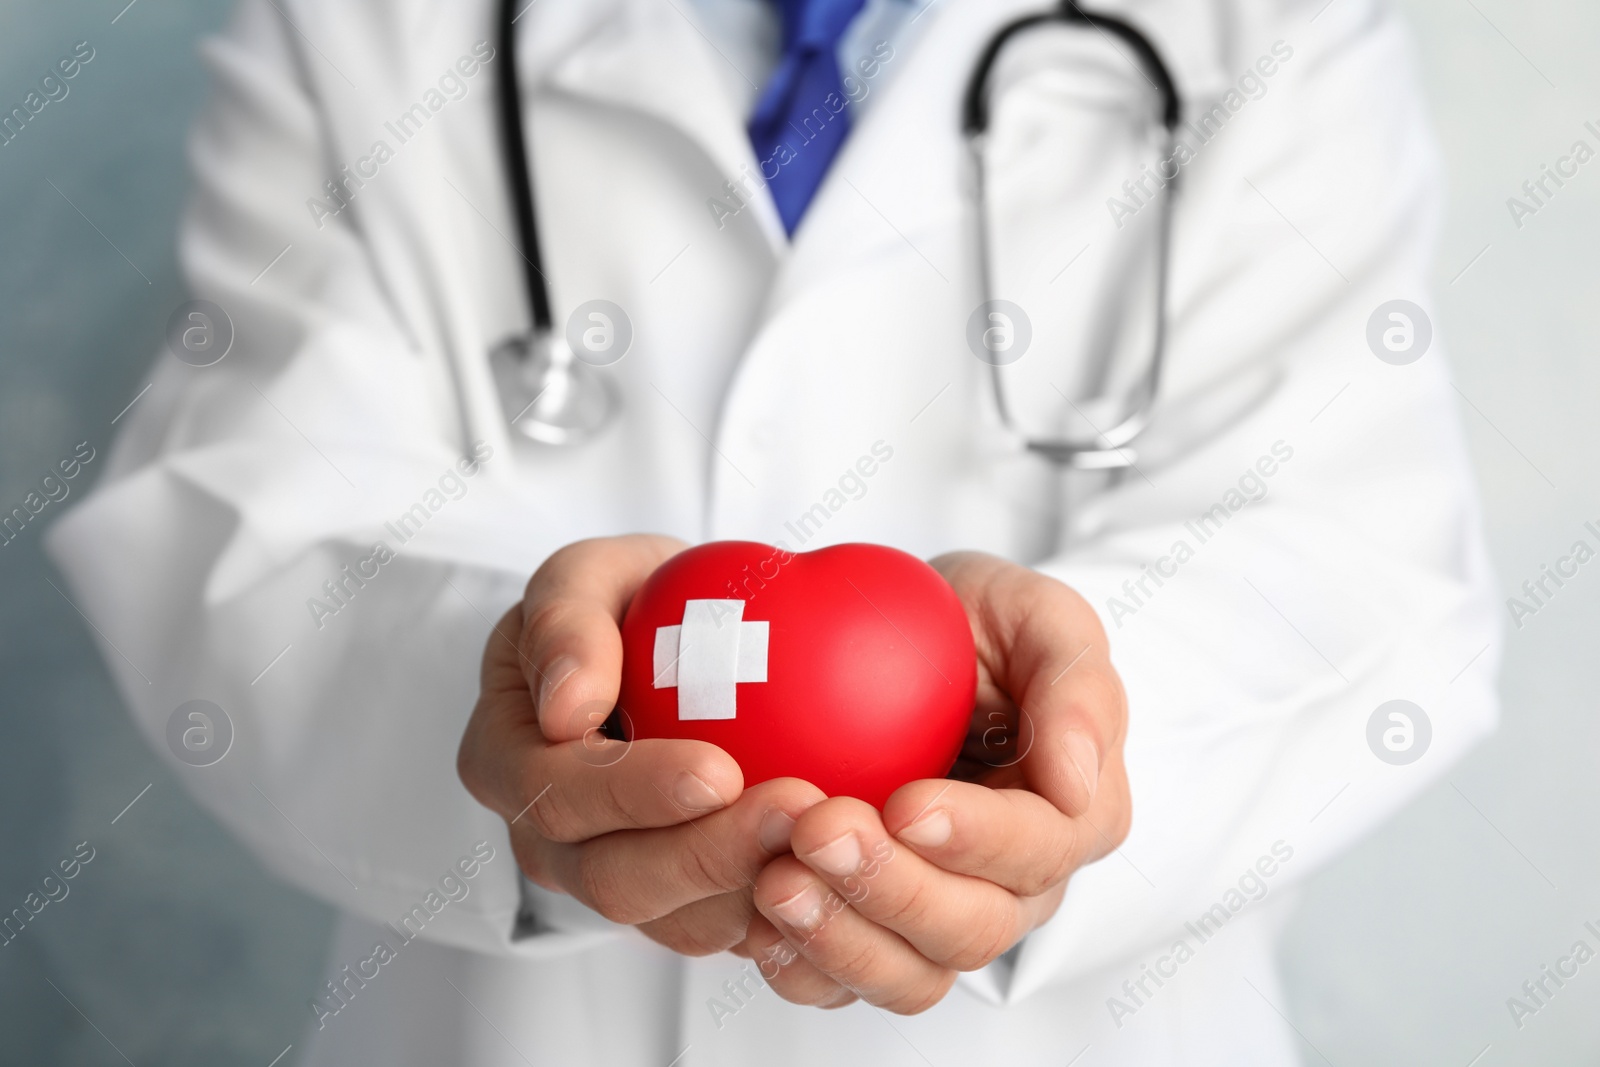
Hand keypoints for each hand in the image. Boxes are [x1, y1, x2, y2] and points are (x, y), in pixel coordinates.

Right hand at [458, 535, 824, 955]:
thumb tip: (566, 708)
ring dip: (755, 892)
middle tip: (794, 812)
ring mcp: (613, 883)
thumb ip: (565, 617)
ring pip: (678, 924)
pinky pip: (729, 935)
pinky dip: (783, 917)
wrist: (675, 646)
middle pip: (617, 880)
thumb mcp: (588, 575)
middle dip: (709, 856)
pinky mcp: (680, 909)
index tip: (719, 771)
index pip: (556, 795)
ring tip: (828, 846)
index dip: (634, 795)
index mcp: (504, 762)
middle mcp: (548, 842)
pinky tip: (840, 882)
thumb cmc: (627, 603)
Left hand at [736, 551, 1129, 1012]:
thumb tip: (1075, 782)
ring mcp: (939, 919)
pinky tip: (753, 917)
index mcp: (1070, 817)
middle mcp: (1012, 887)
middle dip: (891, 888)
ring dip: (838, 937)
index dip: (975, 838)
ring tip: (774, 882)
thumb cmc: (977, 628)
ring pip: (907, 975)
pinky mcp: (871, 934)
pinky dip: (796, 961)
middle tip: (818, 828)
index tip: (906, 804)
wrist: (897, 643)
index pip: (1038, 850)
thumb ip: (1076, 686)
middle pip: (970, 929)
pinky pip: (839, 983)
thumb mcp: (1040, 618)